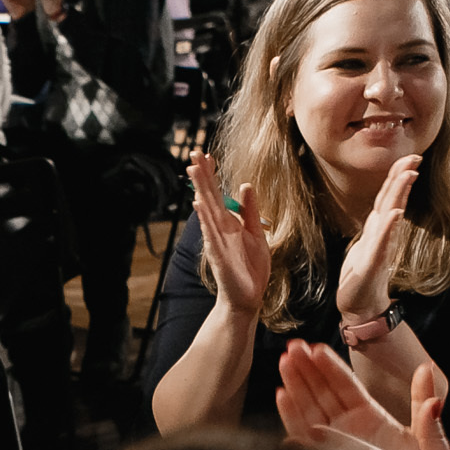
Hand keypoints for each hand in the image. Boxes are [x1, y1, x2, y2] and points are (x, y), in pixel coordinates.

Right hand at [187, 151, 269, 314]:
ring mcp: (217, 241)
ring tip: (193, 170)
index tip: (206, 154)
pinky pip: (210, 234)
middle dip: (202, 175)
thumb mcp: (257, 233)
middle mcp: (220, 229)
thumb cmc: (251, 268)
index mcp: (230, 223)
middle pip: (209, 197)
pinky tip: (199, 204)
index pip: (219, 194)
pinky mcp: (218, 254)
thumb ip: (250, 210)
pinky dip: (204, 219)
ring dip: (200, 190)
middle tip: (193, 152)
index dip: (213, 175)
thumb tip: (245, 185)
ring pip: (207, 210)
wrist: (248, 297)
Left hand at [337, 155, 419, 322]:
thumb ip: (378, 227)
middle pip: (393, 199)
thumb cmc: (362, 275)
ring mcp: (379, 247)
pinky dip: (389, 227)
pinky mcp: (373, 262)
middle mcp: (382, 234)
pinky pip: (382, 241)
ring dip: (399, 194)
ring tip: (408, 174)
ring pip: (390, 214)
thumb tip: (386, 211)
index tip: (409, 158)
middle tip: (414, 156)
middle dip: (402, 177)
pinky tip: (395, 214)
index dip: (398, 177)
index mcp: (379, 228)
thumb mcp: (367, 244)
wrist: (359, 305)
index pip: (390, 197)